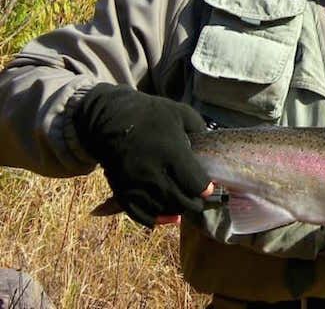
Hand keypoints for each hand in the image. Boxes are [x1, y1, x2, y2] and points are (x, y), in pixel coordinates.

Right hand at [74, 83, 210, 227]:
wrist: (108, 119)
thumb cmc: (150, 114)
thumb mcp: (180, 113)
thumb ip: (199, 129)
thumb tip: (210, 147)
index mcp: (170, 151)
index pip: (193, 182)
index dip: (204, 188)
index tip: (207, 188)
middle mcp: (152, 171)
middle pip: (179, 201)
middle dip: (193, 204)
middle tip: (198, 201)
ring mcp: (134, 183)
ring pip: (161, 209)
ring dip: (175, 211)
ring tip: (183, 205)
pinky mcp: (121, 190)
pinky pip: (138, 214)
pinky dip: (153, 219)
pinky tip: (164, 217)